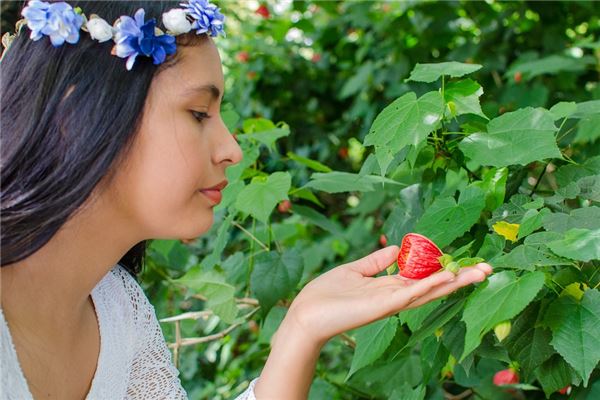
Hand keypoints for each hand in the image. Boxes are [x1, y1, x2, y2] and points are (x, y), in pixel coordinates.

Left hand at [284, 245, 492, 346]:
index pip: (423, 278)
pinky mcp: (383, 305)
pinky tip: (448, 277)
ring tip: (480, 271)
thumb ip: (376, 261)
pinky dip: (430, 285)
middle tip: (488, 268)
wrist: (306, 314)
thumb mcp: (355, 270)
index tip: (465, 260)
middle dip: (460, 278)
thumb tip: (396, 247)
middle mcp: (395, 297)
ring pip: (429, 291)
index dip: (444, 269)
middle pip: (434, 287)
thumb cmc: (327, 294)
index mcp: (389, 288)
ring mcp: (391, 302)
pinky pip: (411, 293)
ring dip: (454, 282)